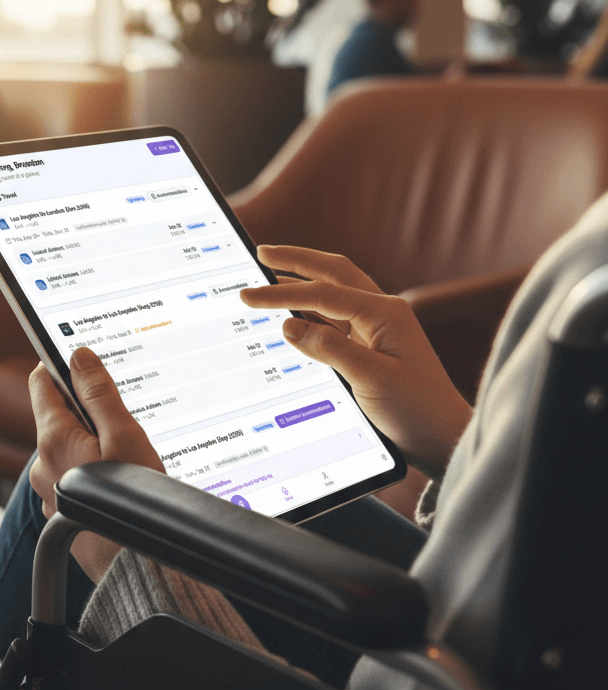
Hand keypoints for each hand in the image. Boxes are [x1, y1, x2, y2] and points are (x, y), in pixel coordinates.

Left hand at [29, 348, 164, 582]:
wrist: (135, 568)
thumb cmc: (134, 505)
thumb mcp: (124, 436)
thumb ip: (98, 394)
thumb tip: (78, 357)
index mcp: (52, 439)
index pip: (43, 382)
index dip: (62, 364)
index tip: (81, 358)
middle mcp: (41, 465)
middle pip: (58, 417)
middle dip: (86, 410)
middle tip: (122, 414)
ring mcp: (48, 492)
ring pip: (67, 450)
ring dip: (90, 443)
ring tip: (126, 454)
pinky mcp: (61, 512)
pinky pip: (71, 478)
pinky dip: (91, 471)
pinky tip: (119, 481)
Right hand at [241, 245, 471, 479]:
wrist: (441, 437)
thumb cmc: (416, 409)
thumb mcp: (371, 379)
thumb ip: (329, 349)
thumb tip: (289, 326)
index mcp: (385, 313)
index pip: (323, 294)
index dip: (282, 293)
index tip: (249, 295)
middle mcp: (382, 313)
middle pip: (333, 273)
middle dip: (297, 261)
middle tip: (263, 252)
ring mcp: (376, 329)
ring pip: (333, 295)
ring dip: (302, 284)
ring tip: (270, 277)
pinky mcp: (370, 347)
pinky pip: (335, 321)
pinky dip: (310, 313)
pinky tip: (292, 316)